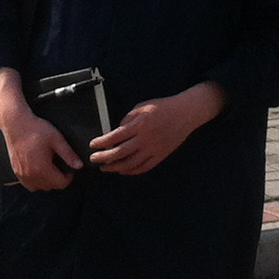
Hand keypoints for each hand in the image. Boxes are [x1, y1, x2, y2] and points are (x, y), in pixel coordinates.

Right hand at [0, 69, 77, 190]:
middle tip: (61, 165)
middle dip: (59, 178)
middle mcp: (30, 175)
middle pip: (51, 187)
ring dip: (48, 181)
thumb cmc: (35, 130)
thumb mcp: (57, 139)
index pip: (61, 183)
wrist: (16, 124)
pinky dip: (36, 181)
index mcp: (41, 168)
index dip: (69, 177)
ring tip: (51, 167)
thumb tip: (79, 166)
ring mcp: (22, 174)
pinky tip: (40, 170)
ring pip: (40, 187)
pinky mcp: (16, 171)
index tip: (69, 167)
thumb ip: (69, 154)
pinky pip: (29, 184)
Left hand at [91, 83, 223, 176]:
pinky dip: (131, 171)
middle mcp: (146, 138)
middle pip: (120, 153)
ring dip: (115, 167)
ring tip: (105, 168)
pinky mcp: (161, 155)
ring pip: (131, 164)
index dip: (101, 142)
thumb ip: (127, 119)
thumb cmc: (163, 107)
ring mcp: (154, 149)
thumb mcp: (142, 106)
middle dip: (104, 158)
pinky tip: (123, 171)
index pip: (115, 136)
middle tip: (93, 159)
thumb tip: (116, 132)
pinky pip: (144, 167)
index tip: (92, 145)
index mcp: (140, 124)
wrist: (186, 113)